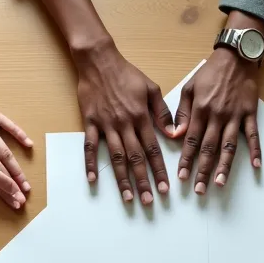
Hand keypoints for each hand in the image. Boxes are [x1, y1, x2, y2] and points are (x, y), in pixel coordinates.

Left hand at [0, 84, 33, 197]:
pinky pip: (10, 126)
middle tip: (21, 200)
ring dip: (17, 169)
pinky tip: (29, 145)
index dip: (0, 188)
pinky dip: (20, 135)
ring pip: (7, 151)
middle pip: (0, 166)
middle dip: (11, 185)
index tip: (10, 200)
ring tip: (26, 184)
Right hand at [74, 43, 172, 204]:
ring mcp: (106, 125)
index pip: (153, 149)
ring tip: (128, 197)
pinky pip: (90, 146)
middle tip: (150, 201)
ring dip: (122, 179)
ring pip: (115, 157)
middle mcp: (124, 124)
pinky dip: (90, 164)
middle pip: (136, 158)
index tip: (166, 188)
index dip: (160, 170)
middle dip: (144, 182)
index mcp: (141, 117)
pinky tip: (94, 180)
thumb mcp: (151, 88)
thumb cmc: (127, 73)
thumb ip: (163, 112)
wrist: (98, 61)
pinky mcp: (90, 122)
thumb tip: (174, 134)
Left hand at [173, 48, 259, 193]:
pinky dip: (256, 151)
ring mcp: (235, 116)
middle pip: (209, 149)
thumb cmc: (210, 72)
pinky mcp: (250, 114)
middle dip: (203, 171)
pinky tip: (256, 166)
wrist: (235, 57)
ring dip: (224, 167)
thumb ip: (182, 112)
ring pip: (229, 146)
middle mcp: (217, 116)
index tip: (182, 177)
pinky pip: (254, 136)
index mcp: (201, 110)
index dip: (186, 160)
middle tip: (199, 190)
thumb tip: (175, 134)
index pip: (191, 141)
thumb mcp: (189, 88)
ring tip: (220, 184)